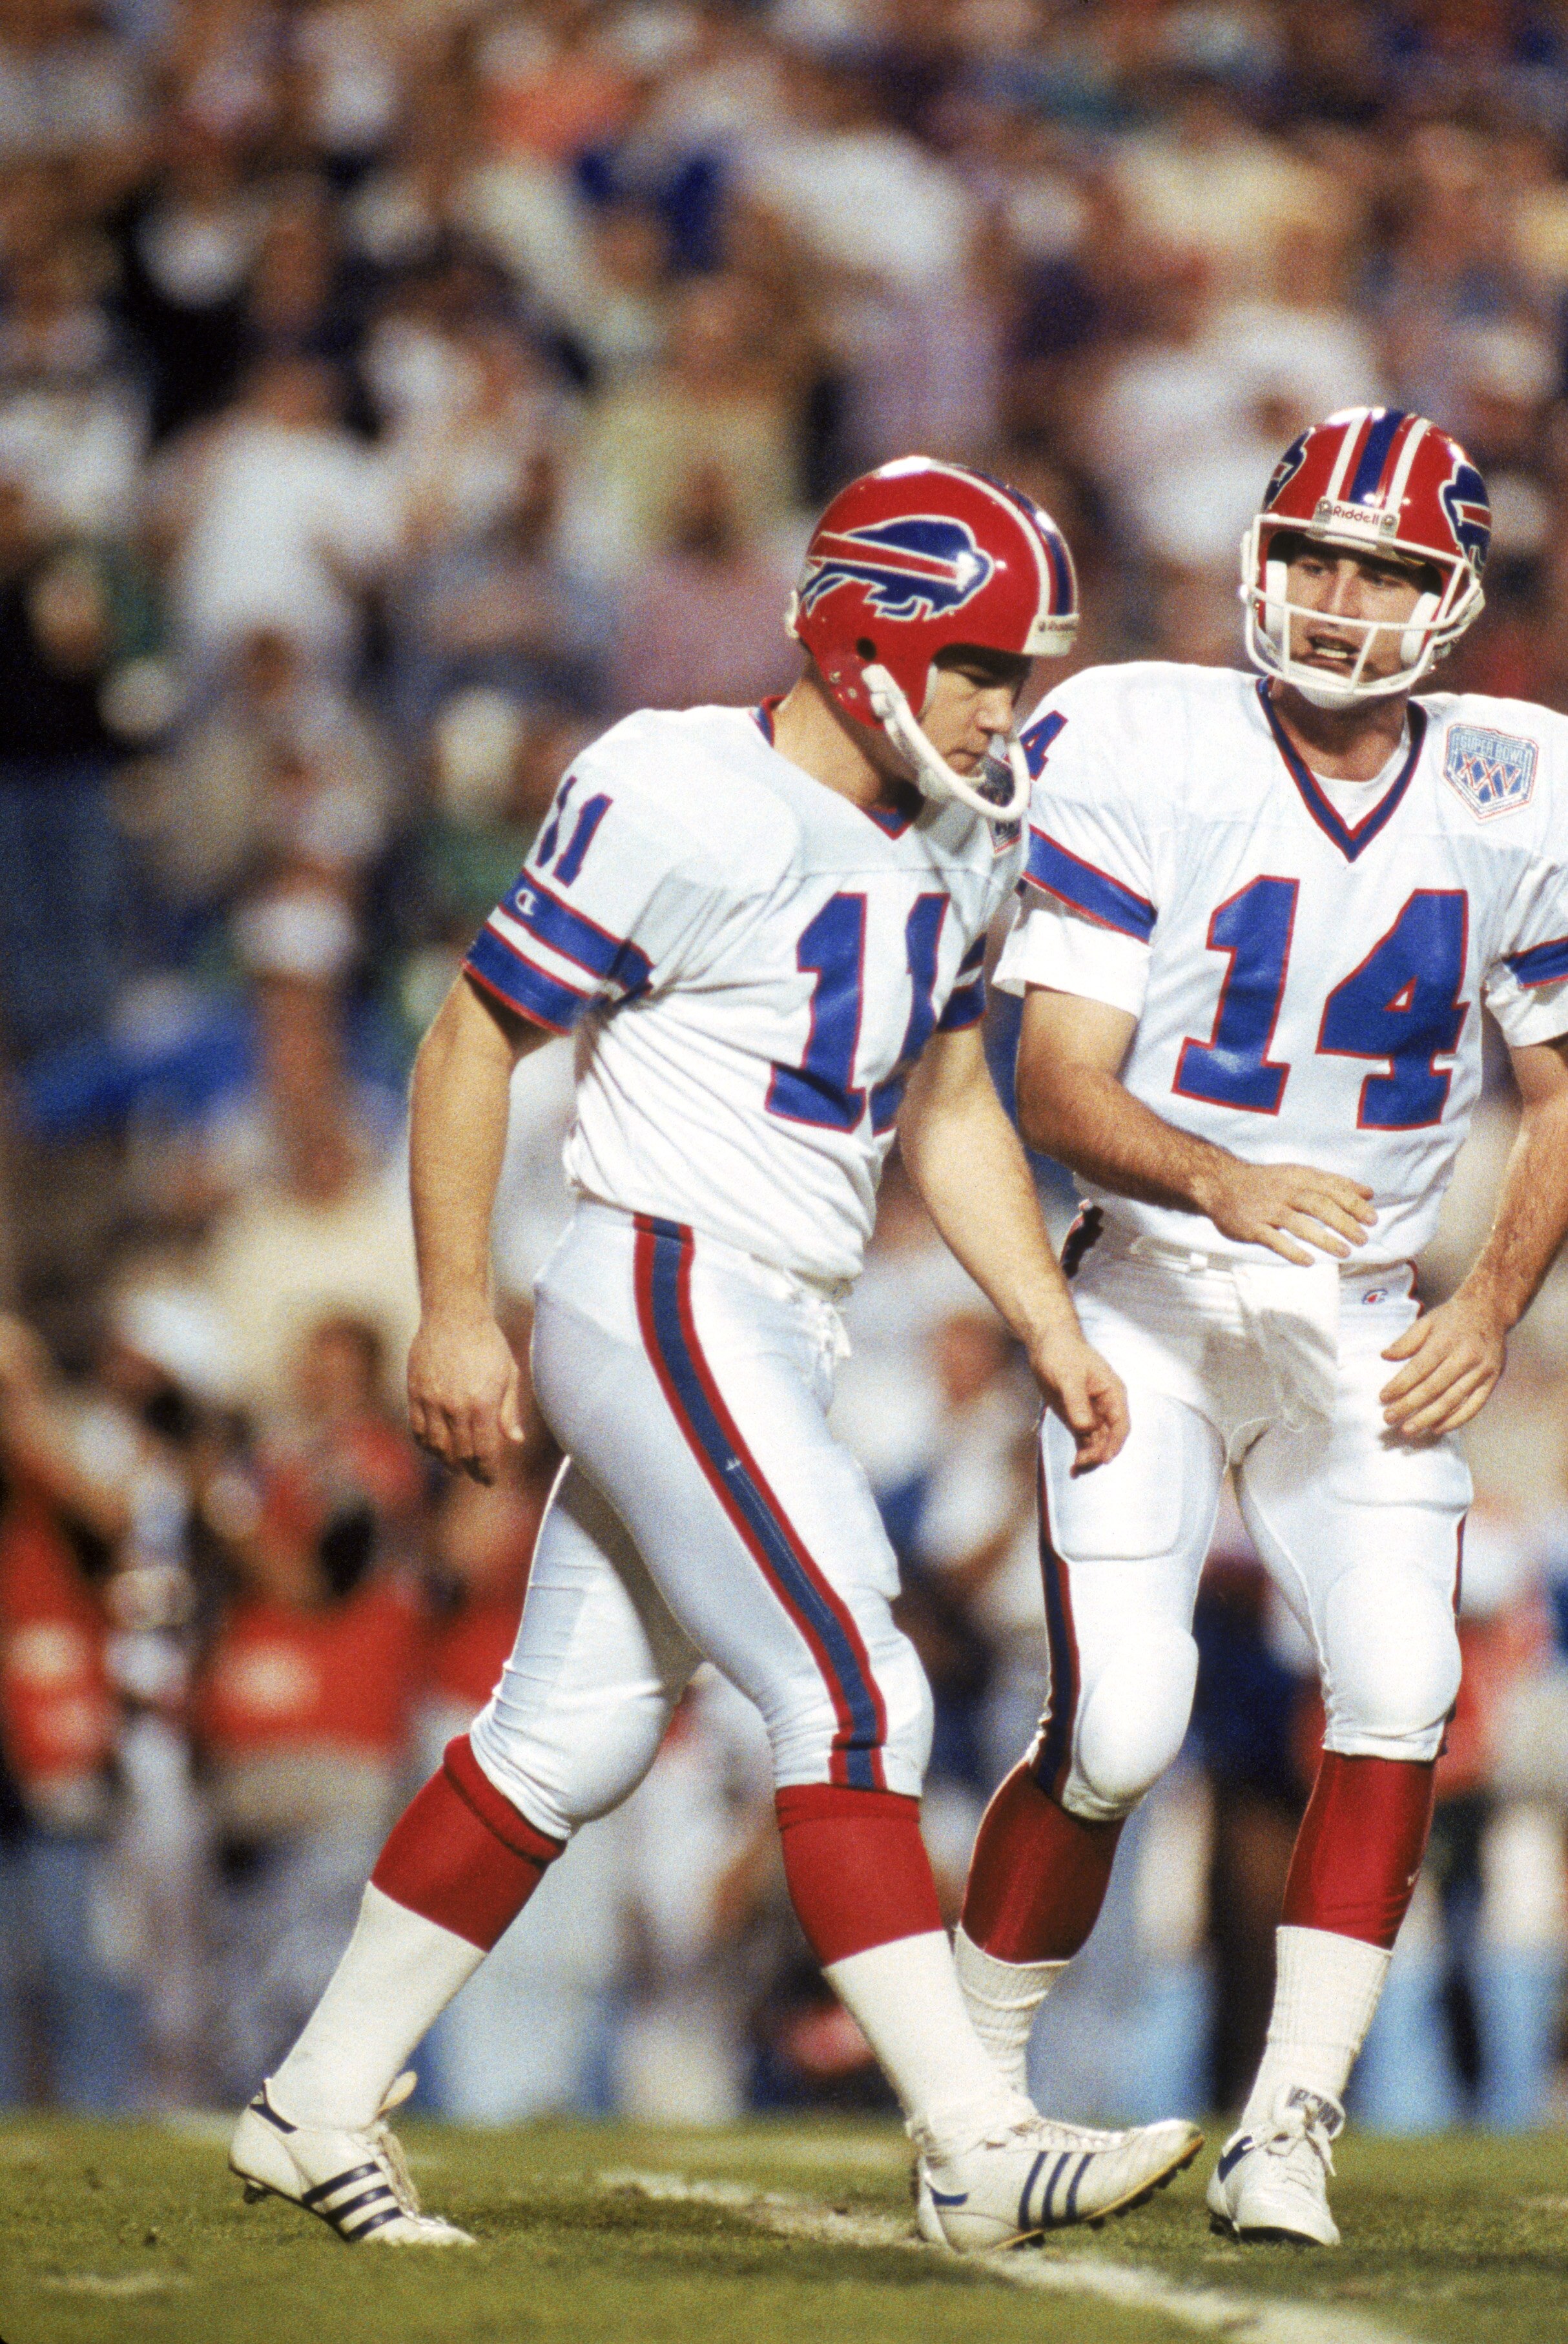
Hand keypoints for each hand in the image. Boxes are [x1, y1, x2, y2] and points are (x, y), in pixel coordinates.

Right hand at [407, 1306, 524, 1483]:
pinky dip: (427, 1445)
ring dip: (447, 1461)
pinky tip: (436, 1450)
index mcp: (483, 1403)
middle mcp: (455, 1406)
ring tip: (457, 1466)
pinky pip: (418, 1430)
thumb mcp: (509, 1374)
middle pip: (461, 1453)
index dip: (488, 1471)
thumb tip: (515, 1441)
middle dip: (470, 1470)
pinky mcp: (414, 1393)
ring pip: (437, 1446)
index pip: (484, 1451)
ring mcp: (432, 1400)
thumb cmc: (488, 1344)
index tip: (491, 1481)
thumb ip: (509, 1411)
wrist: (454, 1316)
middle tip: (476, 1477)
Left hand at [1024, 1325, 1128, 1475]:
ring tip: (1075, 1470)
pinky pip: (1083, 1441)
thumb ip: (1077, 1402)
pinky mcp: (1077, 1419)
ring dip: (1088, 1458)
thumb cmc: (1062, 1354)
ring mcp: (1092, 1414)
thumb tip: (1085, 1427)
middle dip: (1098, 1453)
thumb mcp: (1068, 1376)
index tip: (1104, 1458)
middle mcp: (1106, 1407)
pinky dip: (1080, 1455)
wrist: (1047, 1344)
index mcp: (1113, 1393)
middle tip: (1081, 1464)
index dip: (1115, 1443)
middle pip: (1109, 1438)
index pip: (1121, 1424)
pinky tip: (1073, 1470)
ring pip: (1096, 1443)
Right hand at [1195, 1157, 1375, 1265]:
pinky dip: (1292, 1251)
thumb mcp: (1299, 1174)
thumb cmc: (1267, 1182)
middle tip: (1363, 1239)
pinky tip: (1309, 1262)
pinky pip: (1274, 1241)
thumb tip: (1369, 1192)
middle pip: (1319, 1206)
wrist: (1220, 1182)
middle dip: (1344, 1223)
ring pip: (1300, 1224)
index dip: (1354, 1204)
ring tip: (1345, 1253)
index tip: (1372, 1219)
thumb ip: (1333, 1183)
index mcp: (1299, 1177)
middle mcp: (1285, 1191)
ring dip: (1324, 1239)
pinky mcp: (1252, 1227)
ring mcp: (1267, 1210)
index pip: (1332, 1189)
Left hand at [1379, 1288, 1506, 1438]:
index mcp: (1446, 1340)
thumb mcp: (1427, 1321)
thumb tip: (1385, 1356)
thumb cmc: (1453, 1317)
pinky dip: (1456, 1420)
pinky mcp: (1492, 1380)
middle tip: (1390, 1418)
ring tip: (1409, 1429)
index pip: (1419, 1368)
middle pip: (1434, 1388)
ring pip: (1453, 1400)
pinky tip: (1437, 1428)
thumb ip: (1406, 1341)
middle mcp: (1466, 1356)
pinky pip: (1474, 1406)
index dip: (1400, 1385)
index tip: (1383, 1398)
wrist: (1489, 1309)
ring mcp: (1481, 1370)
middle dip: (1410, 1406)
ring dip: (1429, 1418)